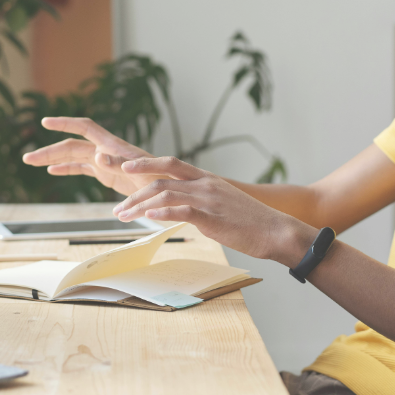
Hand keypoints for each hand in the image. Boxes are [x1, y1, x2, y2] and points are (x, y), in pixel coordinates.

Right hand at [21, 117, 161, 196]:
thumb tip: (97, 155)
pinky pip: (83, 169)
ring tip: (31, 162)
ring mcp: (106, 162)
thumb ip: (120, 164)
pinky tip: (53, 171)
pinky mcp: (108, 176)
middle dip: (50, 149)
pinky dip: (67, 169)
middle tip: (26, 158)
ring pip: (74, 157)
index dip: (65, 123)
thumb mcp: (141, 173)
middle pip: (72, 145)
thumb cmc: (160, 179)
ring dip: (53, 159)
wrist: (171, 191)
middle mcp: (107, 151)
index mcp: (113, 146)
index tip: (45, 122)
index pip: (85, 128)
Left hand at [113, 156, 316, 263]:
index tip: (125, 168)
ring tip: (124, 217)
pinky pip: (181, 211)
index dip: (145, 163)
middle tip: (117, 208)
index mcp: (207, 179)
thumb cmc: (251, 222)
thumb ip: (200, 202)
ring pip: (165, 194)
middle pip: (161, 179)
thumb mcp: (222, 205)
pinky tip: (148, 218)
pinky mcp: (212, 217)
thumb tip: (181, 210)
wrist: (276, 230)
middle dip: (134, 192)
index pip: (171, 163)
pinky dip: (161, 212)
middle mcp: (205, 184)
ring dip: (139, 206)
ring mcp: (208, 199)